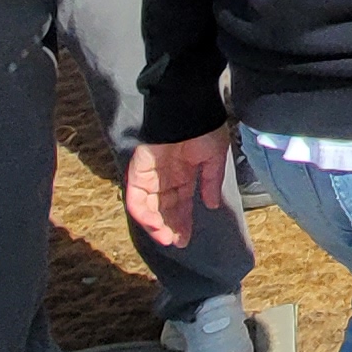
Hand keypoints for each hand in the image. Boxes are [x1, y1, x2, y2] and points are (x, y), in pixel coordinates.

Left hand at [126, 129, 232, 246]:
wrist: (187, 109)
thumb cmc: (205, 128)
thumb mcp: (215, 158)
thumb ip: (211, 182)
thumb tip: (212, 205)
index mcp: (184, 174)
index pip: (181, 204)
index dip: (183, 222)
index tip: (186, 239)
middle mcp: (166, 178)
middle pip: (165, 209)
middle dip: (170, 227)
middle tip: (176, 242)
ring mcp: (151, 176)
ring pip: (149, 207)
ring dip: (156, 225)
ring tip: (166, 237)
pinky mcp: (138, 172)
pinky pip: (136, 198)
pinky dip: (143, 213)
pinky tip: (155, 224)